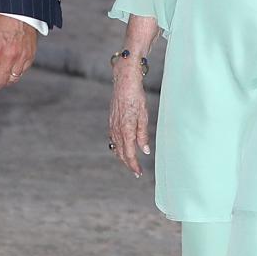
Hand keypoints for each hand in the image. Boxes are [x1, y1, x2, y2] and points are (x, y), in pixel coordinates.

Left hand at [0, 15, 35, 93]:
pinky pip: (22, 72)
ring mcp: (22, 57)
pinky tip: (9, 74)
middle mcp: (10, 57)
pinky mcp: (30, 56)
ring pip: (13, 79)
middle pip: (0, 82)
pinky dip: (15, 75)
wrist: (18, 11)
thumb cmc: (0, 20)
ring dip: (3, 83)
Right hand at [107, 58, 150, 176]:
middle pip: (121, 153)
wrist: (124, 82)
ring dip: (123, 156)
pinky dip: (118, 147)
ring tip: (130, 163)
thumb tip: (145, 151)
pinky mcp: (111, 121)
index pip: (129, 153)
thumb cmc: (136, 97)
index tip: (138, 173)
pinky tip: (122, 148)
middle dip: (128, 163)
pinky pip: (113, 139)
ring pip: (116, 146)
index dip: (133, 165)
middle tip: (136, 172)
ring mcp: (112, 125)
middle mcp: (117, 130)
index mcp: (126, 129)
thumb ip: (143, 135)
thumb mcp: (143, 116)